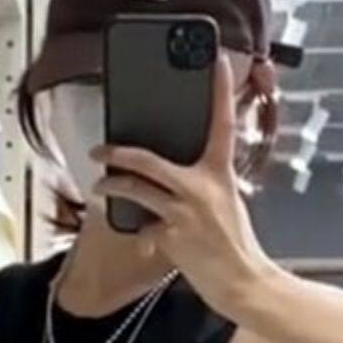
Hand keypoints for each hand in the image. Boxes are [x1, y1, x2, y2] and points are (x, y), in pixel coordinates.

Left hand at [94, 64, 268, 320]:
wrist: (242, 282)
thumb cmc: (235, 244)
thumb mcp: (228, 203)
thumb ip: (205, 184)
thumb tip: (177, 175)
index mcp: (220, 173)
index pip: (223, 123)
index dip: (222, 90)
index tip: (219, 61)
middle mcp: (201, 186)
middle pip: (149, 159)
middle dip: (118, 153)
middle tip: (100, 149)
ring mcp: (184, 211)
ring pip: (135, 189)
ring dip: (112, 186)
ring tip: (101, 185)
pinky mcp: (171, 237)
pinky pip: (143, 227)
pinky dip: (139, 231)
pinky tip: (139, 237)